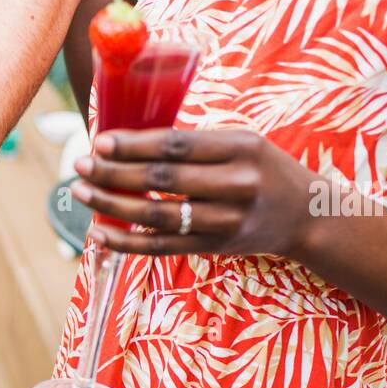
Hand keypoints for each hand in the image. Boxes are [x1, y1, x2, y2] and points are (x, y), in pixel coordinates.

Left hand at [71, 128, 316, 257]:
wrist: (306, 216)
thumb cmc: (264, 170)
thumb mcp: (244, 143)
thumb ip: (197, 143)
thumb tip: (130, 140)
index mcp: (242, 148)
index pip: (177, 145)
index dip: (134, 145)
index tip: (100, 141)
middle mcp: (236, 185)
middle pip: (162, 181)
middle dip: (114, 173)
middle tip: (80, 165)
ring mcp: (226, 221)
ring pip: (157, 216)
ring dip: (112, 205)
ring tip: (80, 192)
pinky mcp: (216, 247)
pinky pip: (162, 247)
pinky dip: (126, 242)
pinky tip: (99, 233)